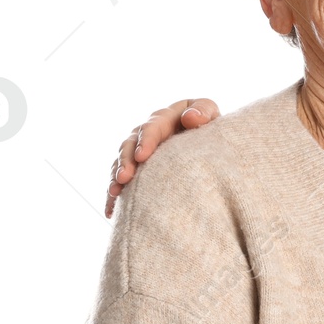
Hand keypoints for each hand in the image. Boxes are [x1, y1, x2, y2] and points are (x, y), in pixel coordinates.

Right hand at [105, 98, 221, 215]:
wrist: (212, 144)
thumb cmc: (213, 127)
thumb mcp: (211, 114)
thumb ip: (204, 112)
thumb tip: (191, 118)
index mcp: (165, 117)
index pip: (152, 127)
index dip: (146, 141)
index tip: (143, 157)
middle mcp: (147, 132)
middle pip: (130, 145)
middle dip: (126, 161)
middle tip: (124, 178)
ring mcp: (139, 150)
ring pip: (122, 162)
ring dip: (116, 177)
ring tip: (115, 193)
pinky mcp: (137, 169)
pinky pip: (121, 181)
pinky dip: (114, 196)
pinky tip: (111, 212)